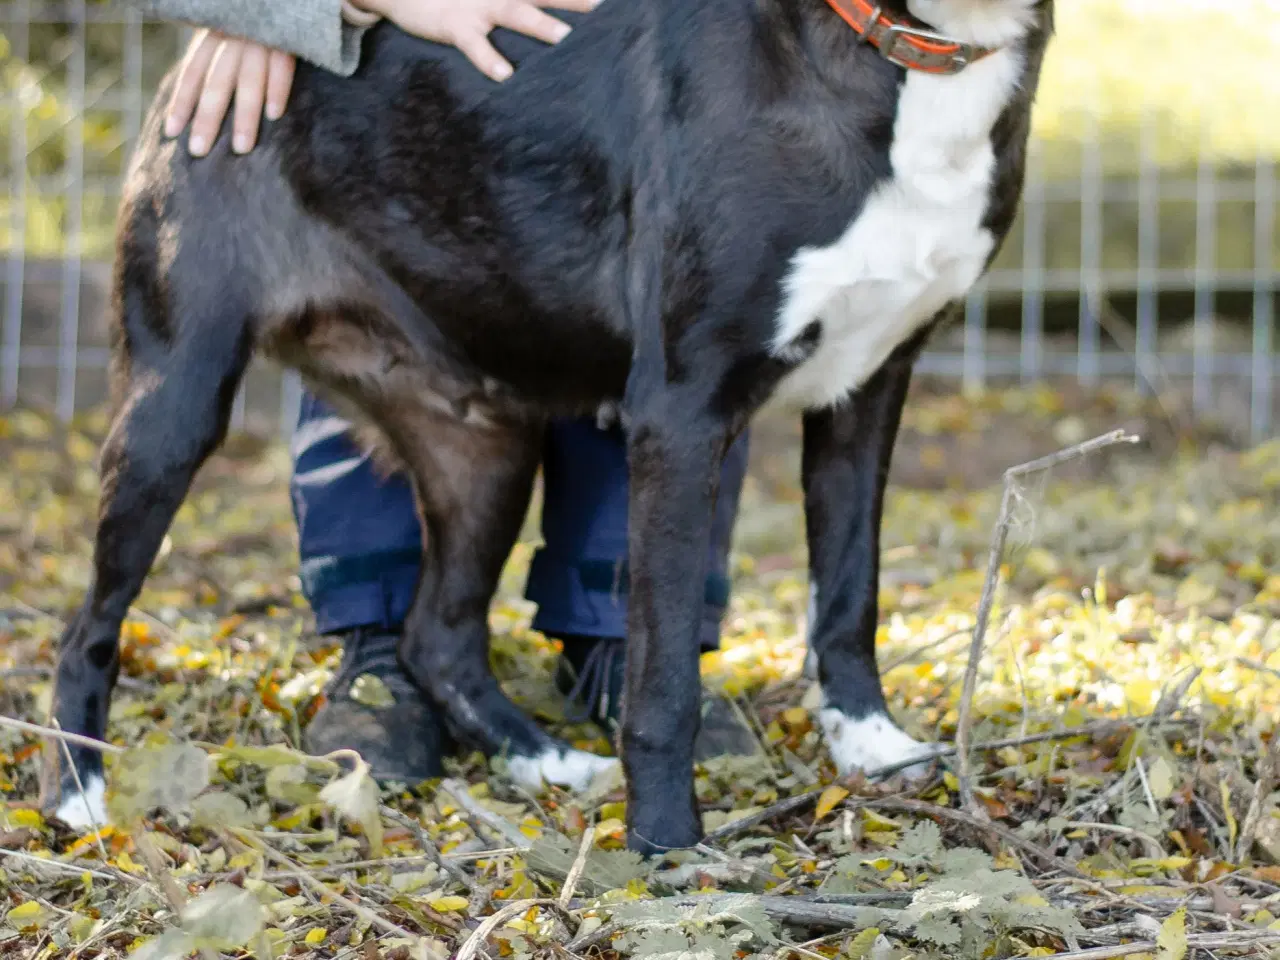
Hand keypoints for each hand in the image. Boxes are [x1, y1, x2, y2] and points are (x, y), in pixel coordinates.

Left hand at [164, 30, 295, 157]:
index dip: (182, 103)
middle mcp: (233, 37)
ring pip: (248, 81)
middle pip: (216, 83)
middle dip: (207, 119)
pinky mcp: (287, 39)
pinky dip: (278, 90)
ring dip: (244, 116)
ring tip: (240, 149)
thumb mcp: (227, 24)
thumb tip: (199, 91)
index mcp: (215, 33)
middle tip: (198, 152)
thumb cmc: (256, 16)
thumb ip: (217, 51)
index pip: (193, 72)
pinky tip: (274, 116)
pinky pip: (281, 68)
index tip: (172, 132)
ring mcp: (260, 39)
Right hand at [354, 0, 599, 81]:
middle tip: (603, 9)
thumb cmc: (455, 3)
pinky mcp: (454, 25)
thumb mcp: (486, 4)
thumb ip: (517, 12)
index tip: (608, 4)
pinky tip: (505, 76)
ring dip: (540, 24)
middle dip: (574, 1)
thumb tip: (552, 34)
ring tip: (564, 38)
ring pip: (515, 12)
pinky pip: (475, 45)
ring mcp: (478, 6)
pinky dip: (490, 60)